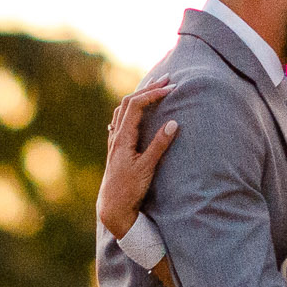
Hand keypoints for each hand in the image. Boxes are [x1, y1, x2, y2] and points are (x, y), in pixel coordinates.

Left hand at [99, 81, 174, 236]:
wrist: (112, 206)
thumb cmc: (129, 189)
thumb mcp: (147, 168)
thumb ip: (159, 145)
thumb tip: (173, 123)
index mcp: (123, 138)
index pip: (136, 105)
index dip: (153, 94)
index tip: (171, 89)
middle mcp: (116, 135)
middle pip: (128, 102)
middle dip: (148, 88)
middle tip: (167, 79)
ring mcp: (114, 141)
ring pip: (123, 109)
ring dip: (139, 96)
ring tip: (155, 88)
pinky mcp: (117, 147)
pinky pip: (121, 119)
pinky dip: (132, 108)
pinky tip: (137, 110)